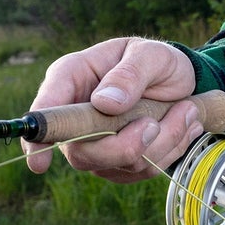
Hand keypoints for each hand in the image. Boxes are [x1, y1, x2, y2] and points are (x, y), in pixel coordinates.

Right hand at [22, 36, 199, 181]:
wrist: (181, 80)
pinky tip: (182, 125)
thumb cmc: (157, 60)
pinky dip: (170, 151)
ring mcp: (95, 142)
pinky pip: (141, 170)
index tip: (40, 162)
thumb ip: (130, 74)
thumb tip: (105, 103)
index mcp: (72, 78)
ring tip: (185, 110)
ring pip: (119, 164)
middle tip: (156, 124)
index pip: (46, 111)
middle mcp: (76, 115)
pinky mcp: (118, 162)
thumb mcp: (152, 54)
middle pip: (82, 152)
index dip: (39, 138)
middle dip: (125, 145)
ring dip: (161, 142)